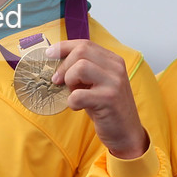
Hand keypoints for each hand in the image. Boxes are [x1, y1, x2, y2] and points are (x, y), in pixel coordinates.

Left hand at [50, 40, 148, 159]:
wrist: (126, 133)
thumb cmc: (107, 108)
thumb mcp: (97, 83)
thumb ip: (83, 70)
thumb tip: (55, 62)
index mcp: (113, 60)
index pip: (85, 44)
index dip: (64, 47)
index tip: (49, 54)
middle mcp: (116, 68)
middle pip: (81, 51)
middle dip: (64, 66)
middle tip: (58, 81)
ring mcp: (114, 83)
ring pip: (80, 68)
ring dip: (69, 81)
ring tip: (74, 93)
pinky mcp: (108, 99)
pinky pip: (78, 95)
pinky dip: (72, 102)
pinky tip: (78, 107)